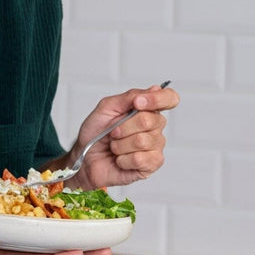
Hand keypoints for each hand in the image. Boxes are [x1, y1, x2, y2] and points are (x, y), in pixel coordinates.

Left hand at [62, 83, 179, 190]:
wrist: (85, 158)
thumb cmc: (96, 133)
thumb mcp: (106, 108)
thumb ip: (129, 97)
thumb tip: (154, 90)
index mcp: (147, 109)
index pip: (169, 98)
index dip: (157, 99)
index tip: (137, 103)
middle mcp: (155, 127)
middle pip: (149, 121)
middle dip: (123, 127)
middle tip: (112, 133)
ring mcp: (156, 146)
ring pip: (142, 141)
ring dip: (119, 145)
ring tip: (114, 147)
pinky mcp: (152, 164)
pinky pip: (140, 159)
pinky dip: (122, 159)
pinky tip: (120, 159)